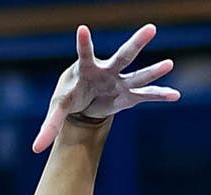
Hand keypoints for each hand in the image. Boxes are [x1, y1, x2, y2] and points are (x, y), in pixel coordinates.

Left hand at [32, 24, 178, 153]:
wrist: (83, 101)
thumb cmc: (69, 98)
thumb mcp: (57, 110)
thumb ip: (48, 127)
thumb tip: (35, 149)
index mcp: (86, 69)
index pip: (84, 54)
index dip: (84, 43)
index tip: (82, 29)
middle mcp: (106, 71)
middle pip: (123, 56)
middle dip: (136, 43)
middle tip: (151, 28)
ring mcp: (119, 82)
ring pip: (138, 74)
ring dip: (154, 71)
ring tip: (170, 63)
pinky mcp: (127, 95)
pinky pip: (145, 95)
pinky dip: (159, 96)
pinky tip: (175, 95)